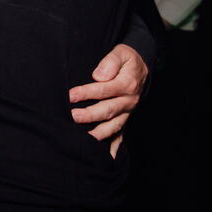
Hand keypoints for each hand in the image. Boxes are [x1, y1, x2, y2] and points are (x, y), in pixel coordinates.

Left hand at [68, 43, 147, 157]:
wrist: (142, 67)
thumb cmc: (126, 59)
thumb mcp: (121, 53)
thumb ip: (110, 62)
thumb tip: (98, 76)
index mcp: (127, 84)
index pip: (104, 90)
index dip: (86, 93)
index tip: (70, 96)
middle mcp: (129, 101)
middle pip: (108, 110)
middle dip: (89, 115)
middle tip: (72, 117)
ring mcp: (128, 112)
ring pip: (113, 126)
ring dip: (98, 133)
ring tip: (83, 139)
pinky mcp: (126, 118)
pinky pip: (122, 135)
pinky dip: (115, 147)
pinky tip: (108, 158)